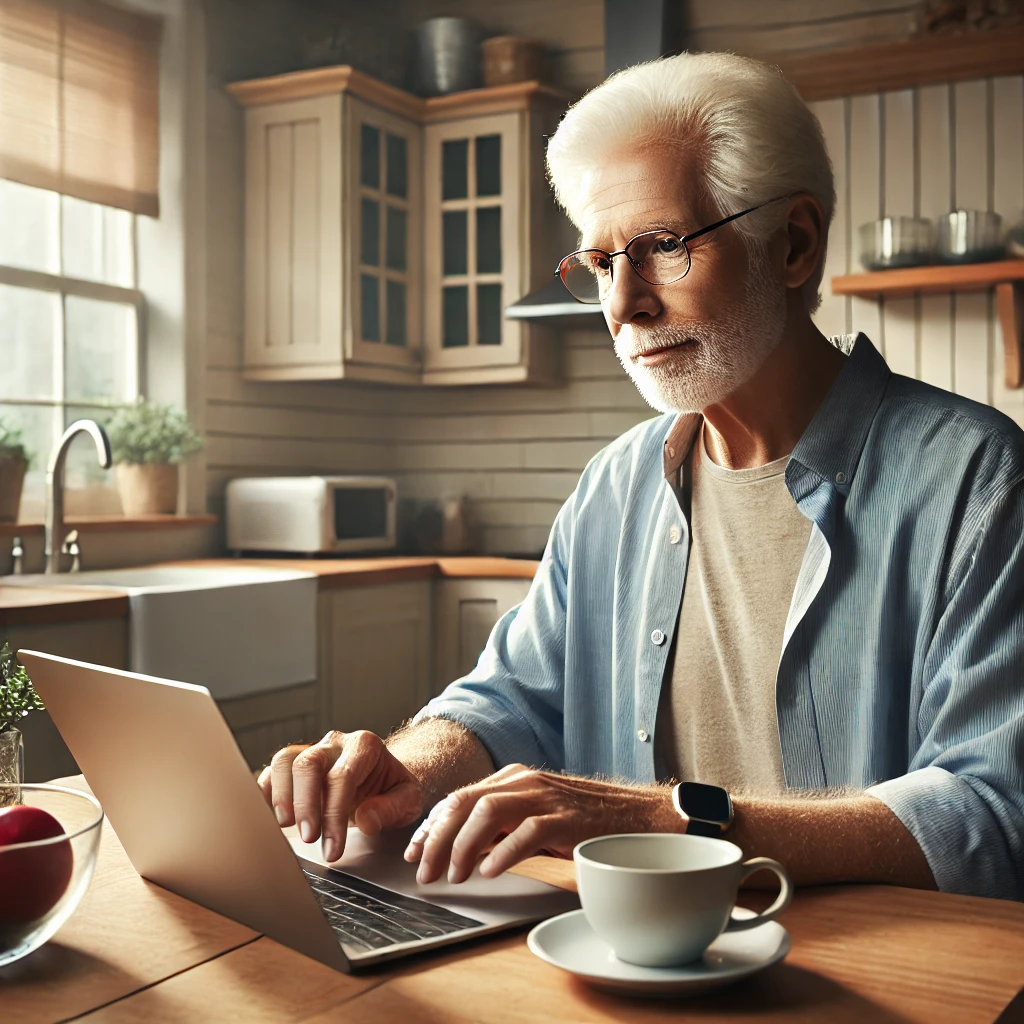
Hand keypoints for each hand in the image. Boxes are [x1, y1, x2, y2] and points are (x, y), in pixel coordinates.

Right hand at [258, 730, 423, 862]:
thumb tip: (366, 820)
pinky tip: (268, 816)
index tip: (333, 848)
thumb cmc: (393, 788)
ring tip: (285, 826)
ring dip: (281, 795)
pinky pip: (272, 771)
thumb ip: (391, 808)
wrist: (384, 777)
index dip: (334, 814)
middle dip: (305, 803)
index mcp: (365, 746)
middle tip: (309, 837)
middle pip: (308, 763)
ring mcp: (312, 750)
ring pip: (285, 760)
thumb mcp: (408, 800)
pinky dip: (265, 792)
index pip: (343, 776)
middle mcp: (335, 743)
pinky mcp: (295, 765)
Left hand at [403, 764, 676, 883]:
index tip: (413, 853)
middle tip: (423, 872)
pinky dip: (503, 851)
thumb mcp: (535, 816)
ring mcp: (545, 797)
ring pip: (488, 812)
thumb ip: (501, 825)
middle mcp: (523, 781)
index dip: (430, 827)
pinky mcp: (567, 818)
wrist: (637, 815)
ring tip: (454, 875)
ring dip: (463, 845)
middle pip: (464, 802)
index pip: (458, 798)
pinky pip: (527, 831)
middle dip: (436, 839)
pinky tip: (490, 871)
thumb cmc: (583, 820)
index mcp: (512, 778)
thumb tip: (460, 850)